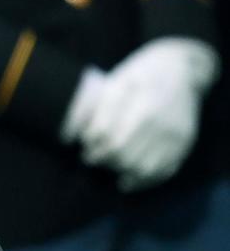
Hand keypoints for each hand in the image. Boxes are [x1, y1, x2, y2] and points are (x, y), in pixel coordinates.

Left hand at [63, 38, 218, 191]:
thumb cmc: (138, 75)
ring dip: (119, 171)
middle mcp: (158, 120)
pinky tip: (127, 180)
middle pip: (122, 154)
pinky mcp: (184, 143)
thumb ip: (91, 109)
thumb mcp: (113, 82)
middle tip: (92, 157)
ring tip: (110, 164)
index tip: (85, 145)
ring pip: (141, 168)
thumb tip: (67, 138)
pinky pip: (163, 172)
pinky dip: (142, 181)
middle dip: (101, 159)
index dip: (90, 145)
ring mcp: (174, 134)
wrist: (181, 68)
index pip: (106, 137)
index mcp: (138, 102)